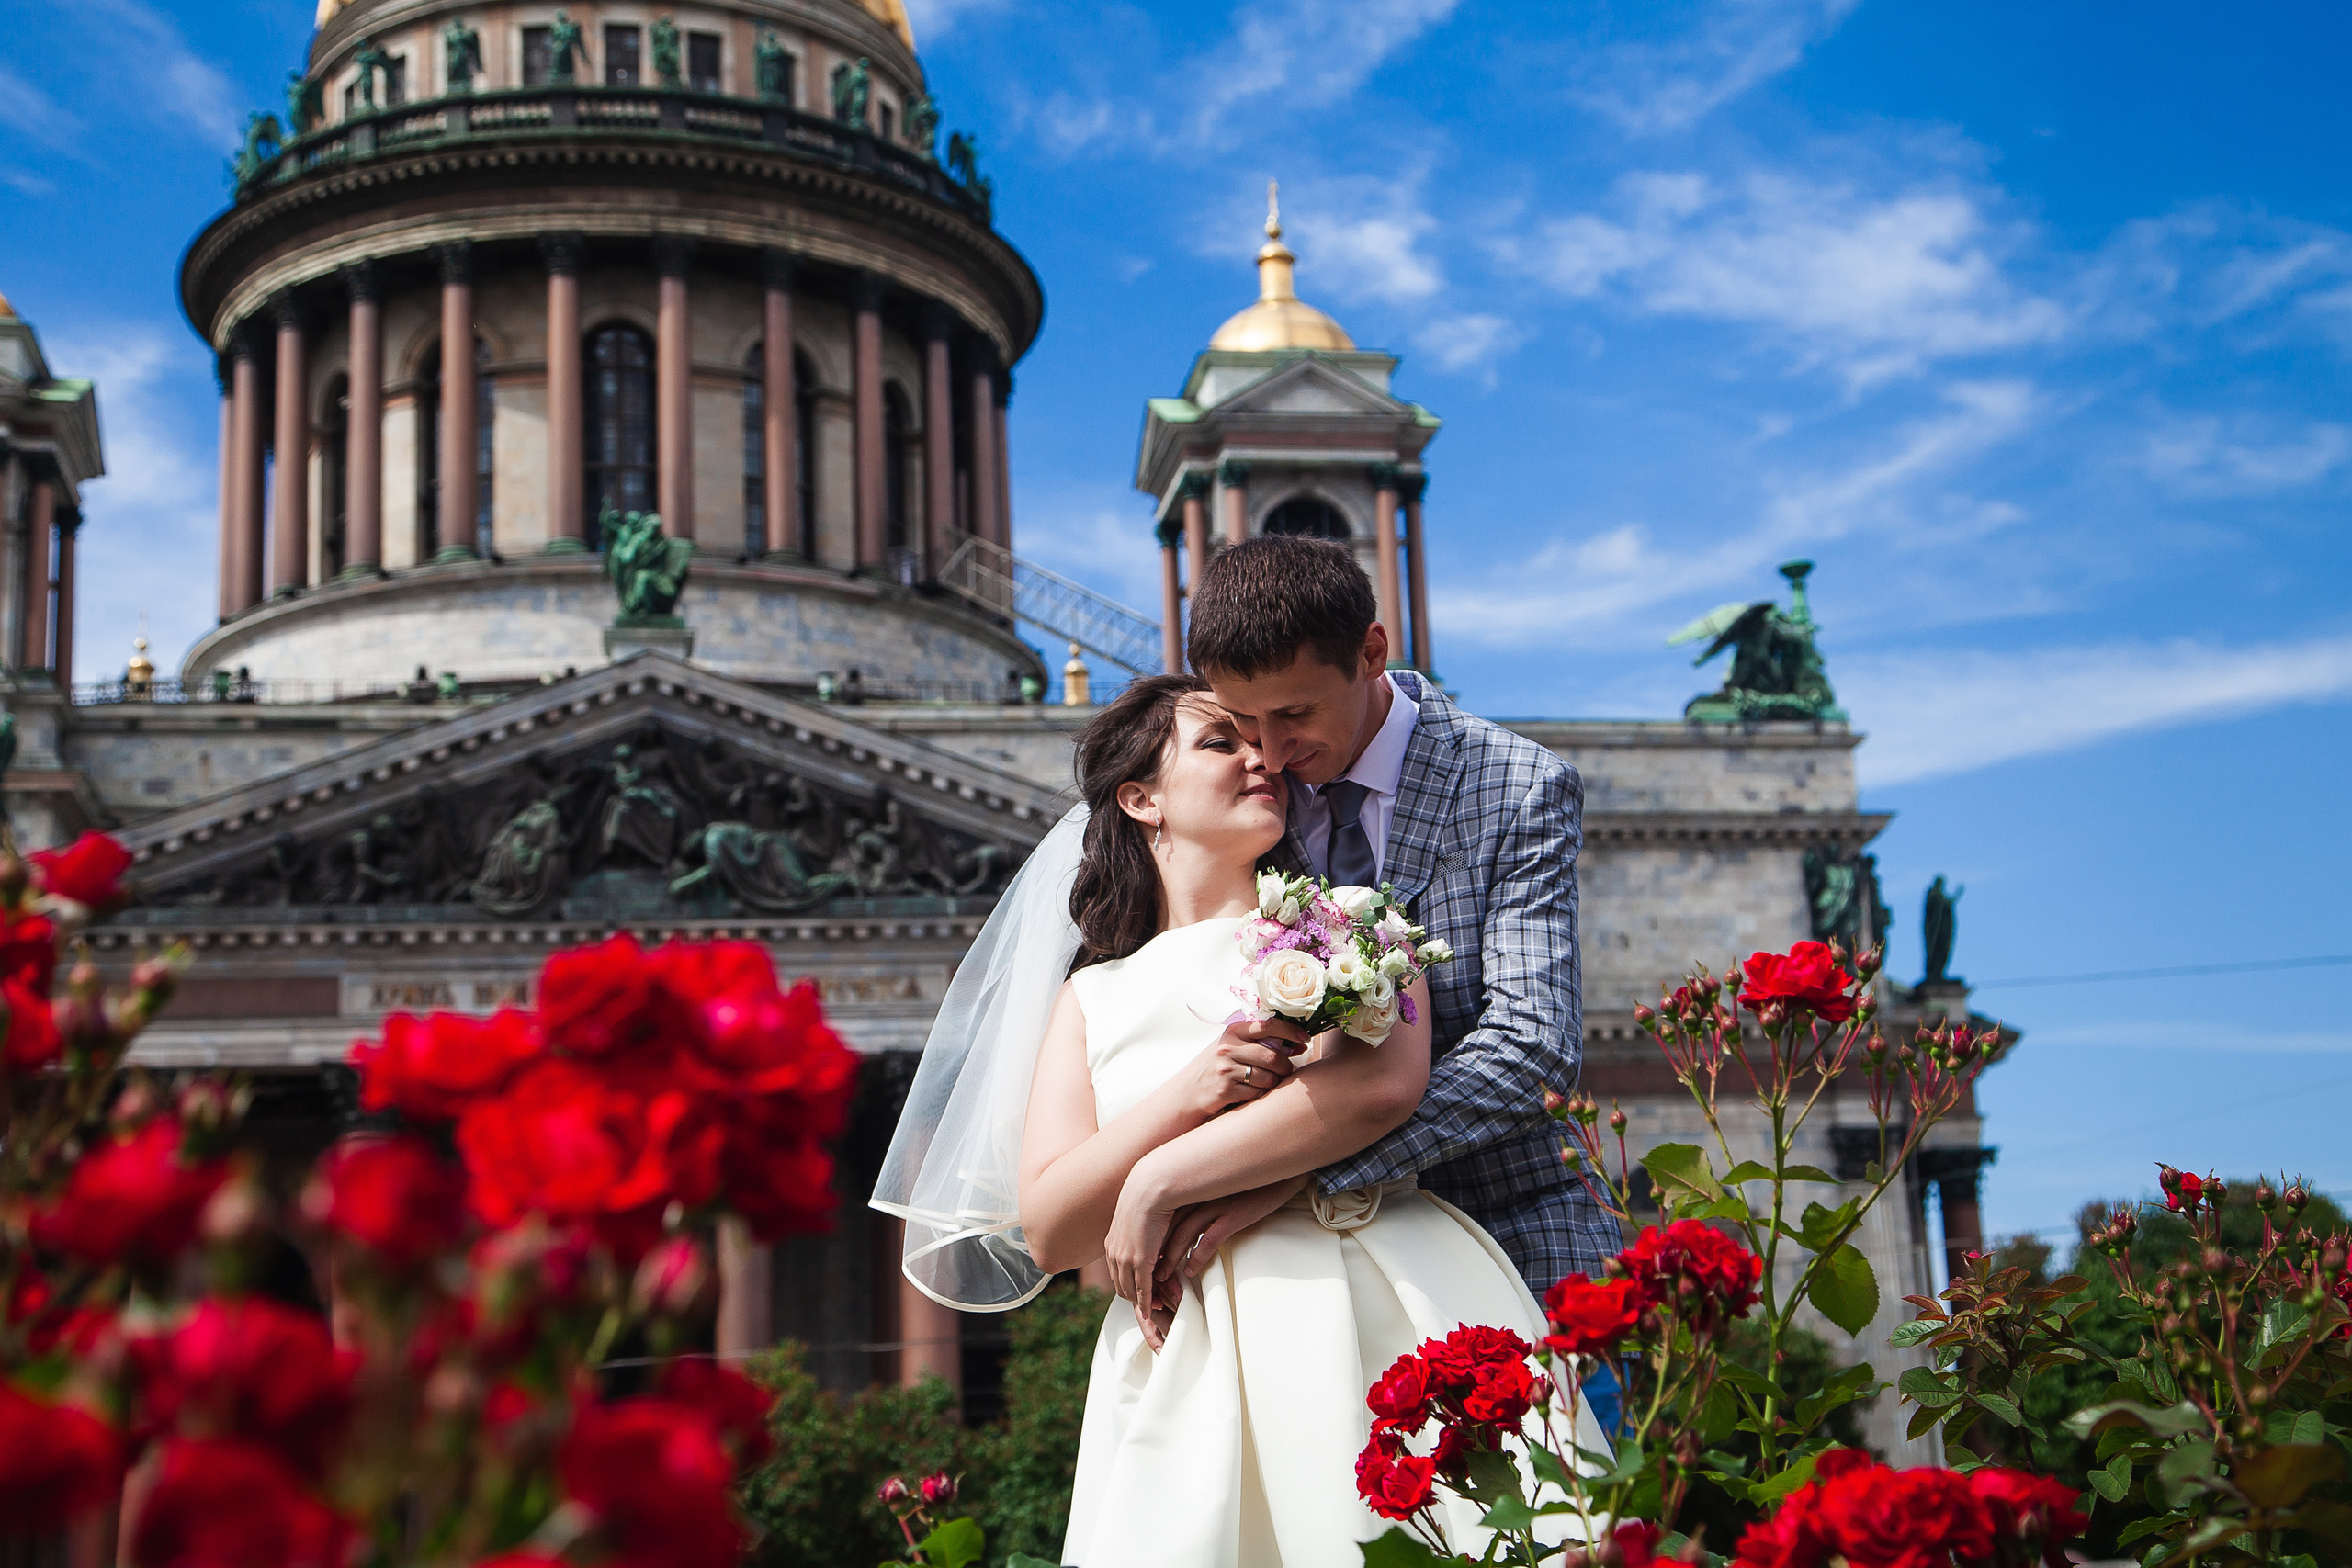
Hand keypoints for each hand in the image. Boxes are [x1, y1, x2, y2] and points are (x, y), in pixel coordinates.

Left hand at [1102, 1160, 1179, 1348]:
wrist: (1151, 1185)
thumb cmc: (1152, 1194)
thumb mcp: (1140, 1215)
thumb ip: (1142, 1230)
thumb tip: (1148, 1233)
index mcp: (1112, 1241)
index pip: (1116, 1272)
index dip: (1129, 1285)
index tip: (1142, 1291)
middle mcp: (1113, 1252)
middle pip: (1120, 1285)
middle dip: (1134, 1299)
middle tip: (1150, 1307)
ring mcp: (1125, 1258)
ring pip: (1130, 1290)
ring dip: (1142, 1302)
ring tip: (1156, 1309)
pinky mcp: (1139, 1261)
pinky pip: (1142, 1289)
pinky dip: (1147, 1302)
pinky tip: (1155, 1308)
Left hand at [1158, 1175, 1309, 1289]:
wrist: (1278, 1172)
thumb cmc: (1246, 1183)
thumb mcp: (1215, 1188)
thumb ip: (1196, 1200)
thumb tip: (1180, 1223)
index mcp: (1189, 1187)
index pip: (1159, 1217)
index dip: (1150, 1240)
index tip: (1142, 1259)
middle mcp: (1197, 1194)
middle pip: (1166, 1228)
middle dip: (1154, 1255)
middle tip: (1147, 1275)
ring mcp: (1214, 1204)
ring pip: (1182, 1236)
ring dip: (1170, 1260)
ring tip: (1162, 1278)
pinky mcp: (1233, 1214)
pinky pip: (1209, 1239)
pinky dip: (1197, 1256)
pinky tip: (1190, 1269)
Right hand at [1181, 1016, 1309, 1121]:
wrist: (1193, 1093)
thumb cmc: (1222, 1069)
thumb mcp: (1236, 1048)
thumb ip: (1262, 1042)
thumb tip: (1298, 1044)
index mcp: (1233, 1032)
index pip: (1268, 1024)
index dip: (1290, 1030)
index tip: (1304, 1038)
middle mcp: (1227, 1048)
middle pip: (1272, 1056)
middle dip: (1286, 1066)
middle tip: (1287, 1071)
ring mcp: (1225, 1069)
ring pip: (1268, 1077)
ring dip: (1274, 1083)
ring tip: (1267, 1083)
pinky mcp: (1225, 1089)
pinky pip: (1258, 1093)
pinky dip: (1262, 1094)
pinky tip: (1253, 1093)